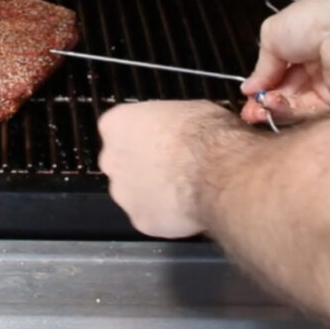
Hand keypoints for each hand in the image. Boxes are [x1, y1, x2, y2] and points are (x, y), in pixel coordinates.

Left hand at [97, 100, 242, 238]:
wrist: (219, 172)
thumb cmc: (205, 134)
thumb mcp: (188, 108)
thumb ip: (170, 122)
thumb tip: (182, 130)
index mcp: (116, 124)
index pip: (119, 129)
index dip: (144, 136)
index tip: (161, 139)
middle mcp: (111, 159)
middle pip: (122, 164)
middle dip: (143, 166)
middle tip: (172, 167)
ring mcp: (122, 193)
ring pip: (133, 194)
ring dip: (152, 193)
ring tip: (183, 190)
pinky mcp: (140, 220)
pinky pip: (151, 218)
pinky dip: (166, 216)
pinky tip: (187, 209)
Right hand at [241, 0, 329, 124]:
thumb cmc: (311, 22)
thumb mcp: (271, 36)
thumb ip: (261, 67)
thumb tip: (249, 87)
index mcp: (301, 45)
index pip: (278, 71)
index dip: (261, 84)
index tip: (246, 95)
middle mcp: (315, 65)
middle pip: (285, 92)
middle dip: (263, 102)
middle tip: (248, 111)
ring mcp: (326, 84)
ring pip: (293, 104)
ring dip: (272, 107)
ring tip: (256, 109)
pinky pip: (307, 111)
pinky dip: (287, 110)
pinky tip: (272, 103)